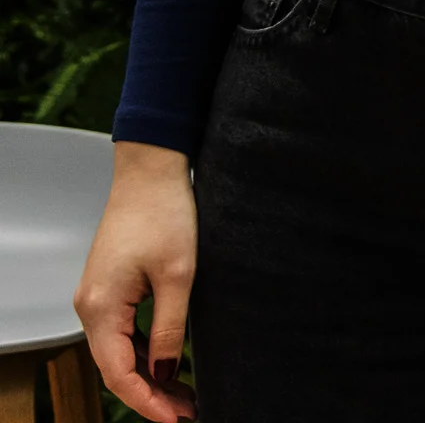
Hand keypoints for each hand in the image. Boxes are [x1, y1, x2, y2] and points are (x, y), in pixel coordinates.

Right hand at [74, 142, 199, 421]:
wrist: (151, 170)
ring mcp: (99, 298)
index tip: (177, 420)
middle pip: (118, 367)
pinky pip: (126, 332)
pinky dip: (147, 352)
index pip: (119, 373)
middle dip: (151, 396)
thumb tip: (165, 370)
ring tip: (186, 398)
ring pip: (122, 352)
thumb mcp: (179, 274)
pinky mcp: (113, 288)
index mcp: (100, 308)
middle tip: (188, 414)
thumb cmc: (165, 214)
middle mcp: (91, 308)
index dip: (147, 403)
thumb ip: (171, 327)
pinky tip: (172, 364)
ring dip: (150, 376)